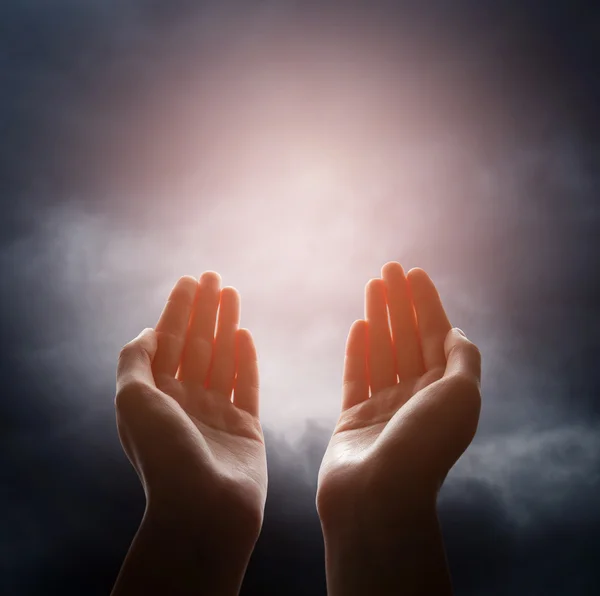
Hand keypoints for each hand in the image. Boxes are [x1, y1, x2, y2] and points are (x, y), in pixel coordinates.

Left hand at [115, 273, 266, 545]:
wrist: (203, 509)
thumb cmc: (164, 455)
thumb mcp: (132, 400)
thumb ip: (135, 360)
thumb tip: (150, 332)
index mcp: (155, 395)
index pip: (168, 340)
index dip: (177, 308)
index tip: (191, 280)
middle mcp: (184, 401)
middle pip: (196, 344)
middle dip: (204, 309)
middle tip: (214, 277)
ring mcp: (215, 413)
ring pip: (221, 358)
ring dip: (226, 324)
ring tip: (232, 293)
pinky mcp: (244, 425)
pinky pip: (245, 383)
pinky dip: (245, 358)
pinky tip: (244, 334)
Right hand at [317, 261, 480, 537]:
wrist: (378, 497)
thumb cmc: (423, 446)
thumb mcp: (461, 396)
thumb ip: (461, 359)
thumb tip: (455, 332)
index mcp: (444, 392)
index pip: (435, 335)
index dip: (426, 302)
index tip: (414, 272)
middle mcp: (416, 397)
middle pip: (408, 338)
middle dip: (401, 302)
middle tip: (389, 269)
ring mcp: (384, 407)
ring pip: (382, 351)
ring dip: (379, 317)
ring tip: (372, 285)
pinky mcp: (354, 417)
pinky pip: (357, 375)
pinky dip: (358, 350)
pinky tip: (359, 325)